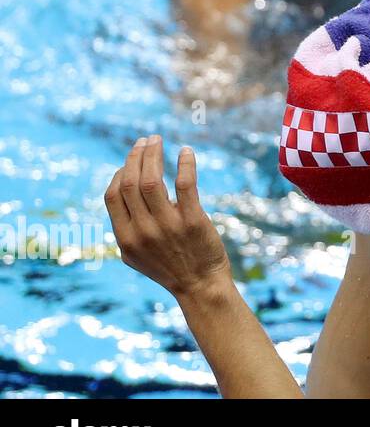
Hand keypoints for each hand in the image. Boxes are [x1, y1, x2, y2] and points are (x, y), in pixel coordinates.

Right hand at [104, 136, 232, 299]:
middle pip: (130, 183)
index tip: (131, 160)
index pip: (112, 196)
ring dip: (154, 155)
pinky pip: (185, 184)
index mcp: (125, 238)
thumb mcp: (136, 255)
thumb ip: (126, 228)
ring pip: (152, 180)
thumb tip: (121, 196)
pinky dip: (185, 164)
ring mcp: (167, 226)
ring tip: (158, 140)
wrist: (201, 286)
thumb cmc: (170, 267)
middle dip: (136, 156)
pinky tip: (186, 151)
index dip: (120, 173)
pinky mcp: (193, 221)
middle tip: (146, 140)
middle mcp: (142, 231)